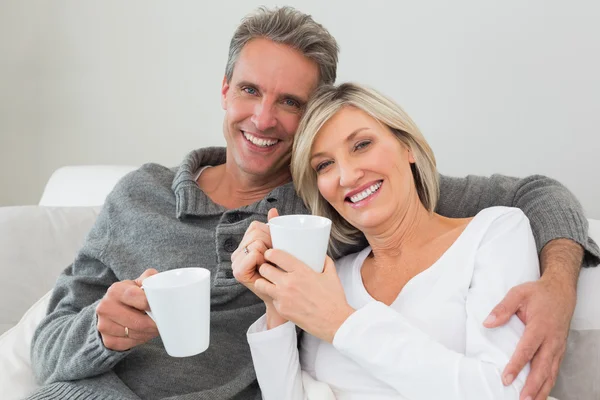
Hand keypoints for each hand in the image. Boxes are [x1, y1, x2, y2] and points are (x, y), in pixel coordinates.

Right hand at [96, 269, 159, 350]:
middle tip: (165, 322)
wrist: (113, 309)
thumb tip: (162, 285)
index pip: (134, 297)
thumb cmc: (132, 294)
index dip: (149, 303)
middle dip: (154, 324)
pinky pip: (130, 344)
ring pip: (135, 334)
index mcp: (115, 290)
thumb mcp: (138, 283)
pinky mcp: (107, 340)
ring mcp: (104, 325)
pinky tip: (145, 333)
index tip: (160, 306)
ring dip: (149, 332)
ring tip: (156, 327)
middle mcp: (105, 307)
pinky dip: (141, 339)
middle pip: (137, 321)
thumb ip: (149, 278)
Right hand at [231, 208, 278, 301]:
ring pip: (256, 243)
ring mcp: (236, 261)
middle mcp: (237, 251)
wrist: (281, 294)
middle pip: (256, 233)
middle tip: (273, 258)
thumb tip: (273, 210)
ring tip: (269, 265)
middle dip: (269, 243)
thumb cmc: (281, 270)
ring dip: (267, 253)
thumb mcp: (278, 246)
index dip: (269, 234)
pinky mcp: (238, 272)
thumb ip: (273, 227)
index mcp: (245, 243)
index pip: (255, 226)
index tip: (274, 247)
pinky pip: (254, 254)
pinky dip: (262, 260)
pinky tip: (264, 269)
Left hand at [255, 249, 353, 342]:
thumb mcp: (331, 275)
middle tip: (269, 268)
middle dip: (265, 266)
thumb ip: (324, 261)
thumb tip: (320, 254)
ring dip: (263, 281)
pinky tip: (281, 296)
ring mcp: (283, 297)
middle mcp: (289, 283)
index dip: (270, 253)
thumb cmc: (333, 298)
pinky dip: (274, 296)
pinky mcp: (282, 309)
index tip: (270, 254)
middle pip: (264, 269)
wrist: (335, 322)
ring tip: (269, 281)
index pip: (276, 256)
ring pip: (261, 284)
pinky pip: (271, 298)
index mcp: (301, 271)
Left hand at [484, 276, 575, 399]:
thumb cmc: (539, 293)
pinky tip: (540, 393)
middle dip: (532, 385)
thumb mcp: (518, 293)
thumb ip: (503, 308)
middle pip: (542, 367)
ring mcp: (557, 346)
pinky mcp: (560, 350)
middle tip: (520, 398)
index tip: (506, 378)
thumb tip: (488, 322)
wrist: (561, 291)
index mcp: (540, 326)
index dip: (516, 365)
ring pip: (551, 372)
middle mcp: (551, 340)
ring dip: (541, 389)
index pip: (527, 350)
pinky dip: (548, 383)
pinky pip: (554, 370)